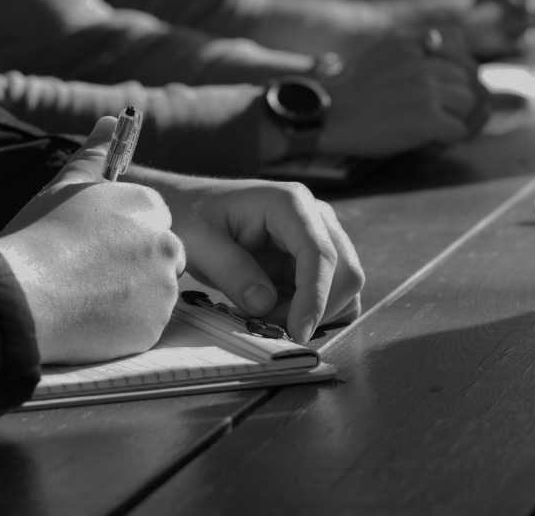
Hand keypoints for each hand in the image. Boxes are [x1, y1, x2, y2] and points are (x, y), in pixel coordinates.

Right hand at [0, 117, 184, 363]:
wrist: (21, 294)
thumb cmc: (38, 236)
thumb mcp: (65, 186)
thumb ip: (95, 154)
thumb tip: (110, 121)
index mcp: (148, 206)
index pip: (154, 221)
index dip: (124, 236)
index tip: (97, 247)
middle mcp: (166, 243)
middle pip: (162, 256)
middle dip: (136, 265)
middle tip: (91, 274)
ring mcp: (163, 288)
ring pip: (156, 292)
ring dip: (132, 296)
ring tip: (86, 296)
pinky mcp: (154, 327)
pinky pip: (146, 326)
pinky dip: (126, 325)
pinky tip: (91, 318)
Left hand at [128, 170, 364, 342]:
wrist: (187, 206)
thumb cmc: (191, 216)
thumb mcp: (199, 243)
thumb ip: (232, 272)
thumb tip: (265, 304)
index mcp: (289, 203)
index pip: (320, 254)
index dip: (314, 297)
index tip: (297, 332)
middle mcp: (315, 215)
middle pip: (346, 272)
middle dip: (317, 309)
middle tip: (271, 326)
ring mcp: (319, 235)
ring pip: (345, 286)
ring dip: (314, 312)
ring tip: (267, 315)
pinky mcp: (314, 257)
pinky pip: (331, 292)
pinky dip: (312, 311)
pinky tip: (278, 310)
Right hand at [318, 36, 488, 156]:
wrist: (326, 116)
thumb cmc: (349, 91)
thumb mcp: (378, 52)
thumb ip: (410, 47)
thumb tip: (437, 44)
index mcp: (410, 42)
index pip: (456, 40)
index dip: (456, 63)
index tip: (444, 80)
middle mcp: (422, 61)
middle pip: (465, 77)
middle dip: (456, 95)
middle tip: (437, 111)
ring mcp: (426, 89)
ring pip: (468, 103)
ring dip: (454, 117)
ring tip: (431, 126)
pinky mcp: (427, 118)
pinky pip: (458, 130)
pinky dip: (446, 140)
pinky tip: (428, 140)